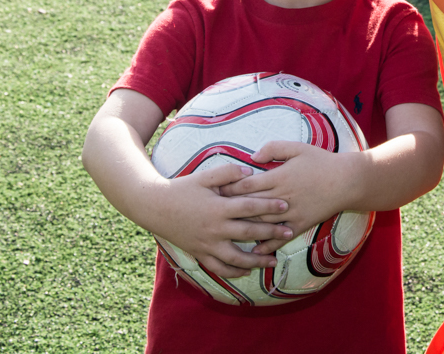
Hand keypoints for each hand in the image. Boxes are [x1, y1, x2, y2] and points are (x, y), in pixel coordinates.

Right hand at [152, 163, 293, 279]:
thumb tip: (251, 171)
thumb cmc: (182, 189)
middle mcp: (214, 228)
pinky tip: (246, 272)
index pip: (249, 207)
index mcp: (217, 207)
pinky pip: (218, 268)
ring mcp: (206, 244)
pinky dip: (233, 272)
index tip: (285, 206)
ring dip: (256, 260)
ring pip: (235, 257)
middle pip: (247, 232)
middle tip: (288, 232)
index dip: (268, 206)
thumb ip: (228, 172)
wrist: (155, 207)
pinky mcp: (199, 254)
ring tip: (274, 261)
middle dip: (270, 233)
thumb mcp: (204, 176)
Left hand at [223, 141, 355, 255]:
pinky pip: (280, 237)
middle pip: (250, 206)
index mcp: (279, 177)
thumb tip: (253, 157)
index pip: (247, 185)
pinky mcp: (300, 224)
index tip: (214, 191)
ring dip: (243, 228)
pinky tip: (254, 251)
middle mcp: (282, 197)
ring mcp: (291, 213)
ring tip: (226, 233)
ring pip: (262, 223)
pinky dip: (266, 245)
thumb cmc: (321, 162)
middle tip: (212, 213)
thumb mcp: (297, 148)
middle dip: (230, 209)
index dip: (229, 189)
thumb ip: (273, 148)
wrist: (346, 181)